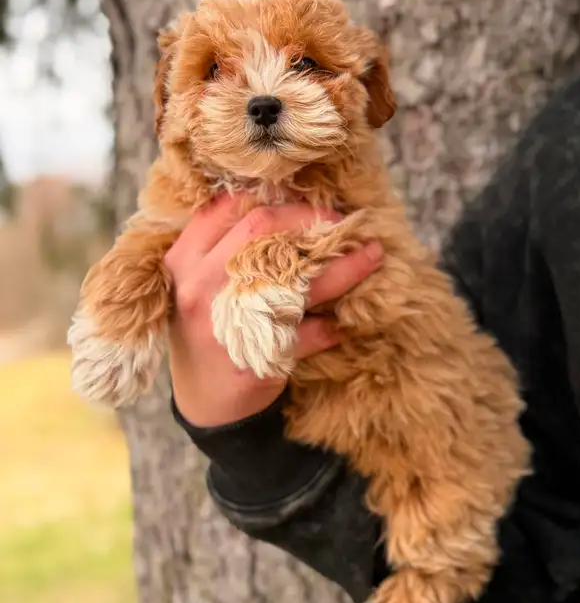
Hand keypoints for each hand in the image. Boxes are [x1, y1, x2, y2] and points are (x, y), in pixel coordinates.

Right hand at [165, 195, 382, 428]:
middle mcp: (200, 287)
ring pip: (295, 278)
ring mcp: (226, 323)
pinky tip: (344, 322)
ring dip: (343, 266)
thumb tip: (291, 204)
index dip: (276, 199)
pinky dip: (331, 326)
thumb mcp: (200, 282)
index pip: (229, 207)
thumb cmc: (210, 328)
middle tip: (344, 223)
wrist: (205, 402)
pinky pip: (309, 333)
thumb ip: (226, 244)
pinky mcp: (255, 359)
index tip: (310, 204)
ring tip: (373, 254)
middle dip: (311, 220)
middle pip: (260, 228)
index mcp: (184, 260)